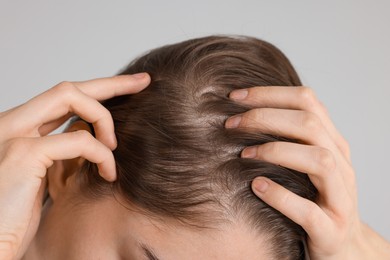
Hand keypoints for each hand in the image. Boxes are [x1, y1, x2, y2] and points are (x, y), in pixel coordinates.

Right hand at [0, 73, 149, 258]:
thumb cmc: (16, 216)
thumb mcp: (43, 175)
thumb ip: (62, 152)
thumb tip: (94, 137)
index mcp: (19, 128)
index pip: (62, 96)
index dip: (98, 87)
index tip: (130, 83)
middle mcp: (13, 123)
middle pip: (68, 87)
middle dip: (111, 83)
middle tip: (142, 83)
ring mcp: (14, 134)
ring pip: (72, 98)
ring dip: (104, 120)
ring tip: (114, 148)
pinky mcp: (24, 153)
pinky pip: (79, 139)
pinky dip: (102, 154)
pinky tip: (108, 173)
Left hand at [226, 86, 389, 258]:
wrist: (343, 246)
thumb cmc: (314, 198)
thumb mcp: (306, 163)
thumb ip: (289, 139)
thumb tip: (243, 113)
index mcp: (332, 143)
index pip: (307, 101)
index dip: (269, 94)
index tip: (234, 96)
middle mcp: (341, 164)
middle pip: (310, 124)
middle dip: (265, 118)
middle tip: (231, 124)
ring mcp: (340, 198)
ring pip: (319, 160)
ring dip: (276, 151)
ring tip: (243, 155)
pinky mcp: (331, 230)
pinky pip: (308, 210)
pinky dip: (280, 196)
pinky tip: (256, 186)